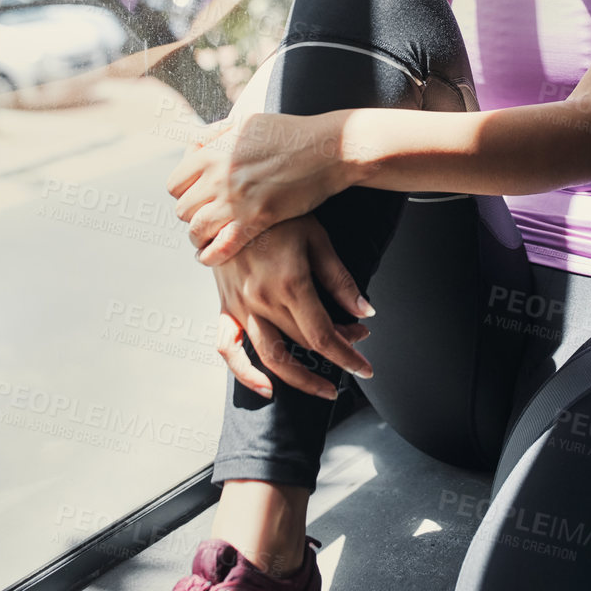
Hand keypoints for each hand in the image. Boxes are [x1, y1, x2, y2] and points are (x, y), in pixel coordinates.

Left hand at [167, 110, 346, 263]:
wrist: (327, 149)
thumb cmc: (290, 133)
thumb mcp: (246, 122)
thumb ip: (215, 134)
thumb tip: (193, 146)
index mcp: (212, 152)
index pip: (174, 185)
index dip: (184, 195)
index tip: (197, 200)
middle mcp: (218, 176)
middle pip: (183, 210)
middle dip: (192, 217)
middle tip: (206, 220)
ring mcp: (236, 199)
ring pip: (196, 230)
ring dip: (199, 238)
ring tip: (207, 239)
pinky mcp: (257, 219)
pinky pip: (221, 247)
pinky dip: (212, 256)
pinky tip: (212, 258)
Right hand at [212, 213, 375, 399]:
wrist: (232, 200)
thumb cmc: (278, 214)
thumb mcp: (317, 238)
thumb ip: (340, 279)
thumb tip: (365, 312)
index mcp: (290, 283)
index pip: (323, 336)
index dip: (347, 356)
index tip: (364, 368)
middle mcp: (263, 300)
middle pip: (304, 344)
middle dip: (336, 353)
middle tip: (356, 348)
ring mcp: (241, 306)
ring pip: (270, 356)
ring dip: (299, 379)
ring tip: (322, 389)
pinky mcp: (225, 306)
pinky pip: (228, 347)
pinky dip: (244, 372)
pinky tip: (265, 387)